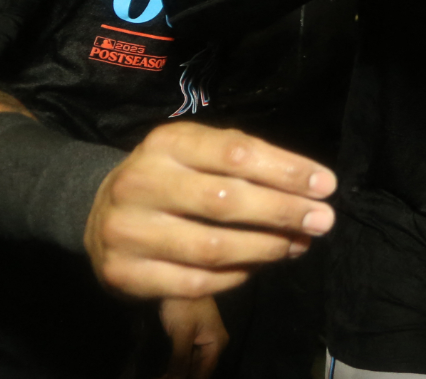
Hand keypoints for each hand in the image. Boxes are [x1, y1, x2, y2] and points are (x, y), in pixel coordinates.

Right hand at [84, 122, 335, 298]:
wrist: (98, 212)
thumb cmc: (171, 176)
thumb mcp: (200, 151)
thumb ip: (251, 162)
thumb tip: (313, 189)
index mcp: (166, 142)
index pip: (235, 153)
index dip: (286, 171)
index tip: (326, 185)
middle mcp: (141, 182)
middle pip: (225, 201)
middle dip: (283, 212)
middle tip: (323, 221)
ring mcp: (128, 230)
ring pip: (212, 247)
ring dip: (265, 248)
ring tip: (297, 245)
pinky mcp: (124, 273)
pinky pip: (194, 282)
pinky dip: (235, 277)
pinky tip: (257, 267)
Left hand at [159, 297, 226, 378]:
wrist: (179, 275)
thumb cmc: (184, 303)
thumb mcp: (182, 333)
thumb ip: (180, 360)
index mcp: (216, 344)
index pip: (203, 374)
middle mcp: (213, 344)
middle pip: (198, 371)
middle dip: (180, 377)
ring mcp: (203, 340)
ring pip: (192, 365)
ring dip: (177, 374)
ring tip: (162, 377)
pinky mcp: (192, 336)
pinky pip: (187, 357)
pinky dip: (177, 366)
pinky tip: (165, 373)